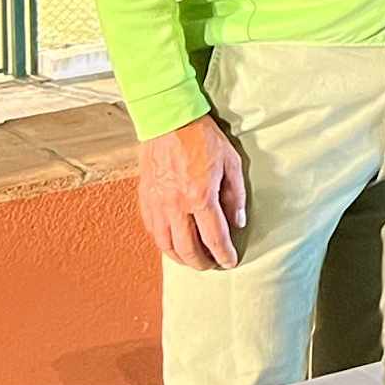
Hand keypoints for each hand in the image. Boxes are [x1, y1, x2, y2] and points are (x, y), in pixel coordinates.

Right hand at [139, 113, 247, 271]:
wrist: (168, 119)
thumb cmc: (202, 137)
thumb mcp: (230, 162)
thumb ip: (236, 195)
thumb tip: (238, 222)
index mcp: (200, 197)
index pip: (214, 238)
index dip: (224, 255)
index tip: (230, 262)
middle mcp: (176, 206)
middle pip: (188, 249)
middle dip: (202, 263)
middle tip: (212, 265)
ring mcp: (158, 204)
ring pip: (167, 245)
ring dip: (181, 258)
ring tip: (193, 260)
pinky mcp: (146, 199)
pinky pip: (153, 231)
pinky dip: (164, 244)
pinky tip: (173, 244)